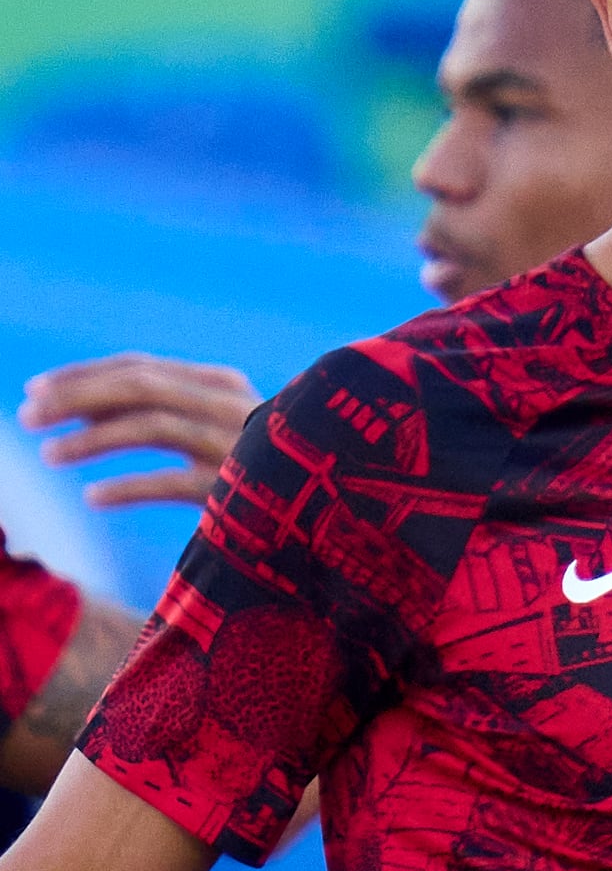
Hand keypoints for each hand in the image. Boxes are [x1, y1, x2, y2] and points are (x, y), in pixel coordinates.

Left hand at [19, 353, 260, 508]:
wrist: (323, 503)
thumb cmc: (256, 466)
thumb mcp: (210, 426)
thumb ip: (155, 410)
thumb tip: (76, 409)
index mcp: (220, 384)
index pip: (140, 367)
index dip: (81, 375)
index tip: (33, 390)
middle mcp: (229, 404)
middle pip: (139, 387)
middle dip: (74, 398)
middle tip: (26, 417)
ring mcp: (236, 443)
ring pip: (151, 426)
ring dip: (91, 438)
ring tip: (48, 456)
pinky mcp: (239, 486)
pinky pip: (173, 482)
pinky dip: (129, 486)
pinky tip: (93, 498)